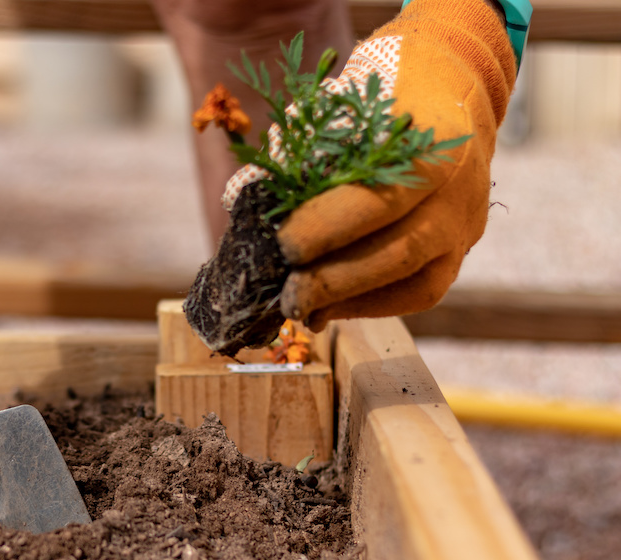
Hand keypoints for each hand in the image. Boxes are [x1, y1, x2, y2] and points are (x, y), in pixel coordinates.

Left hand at [223, 0, 516, 330]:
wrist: (448, 87)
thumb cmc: (376, 98)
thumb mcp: (340, 107)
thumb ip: (303, 157)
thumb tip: (255, 207)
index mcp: (432, 145)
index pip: (380, 200)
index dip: (328, 230)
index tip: (283, 247)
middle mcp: (459, 190)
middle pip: (401, 251)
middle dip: (336, 280)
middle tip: (286, 296)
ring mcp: (465, 225)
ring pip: (418, 283)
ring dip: (352, 303)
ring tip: (303, 311)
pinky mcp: (460, 250)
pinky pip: (421, 292)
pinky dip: (372, 305)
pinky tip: (330, 308)